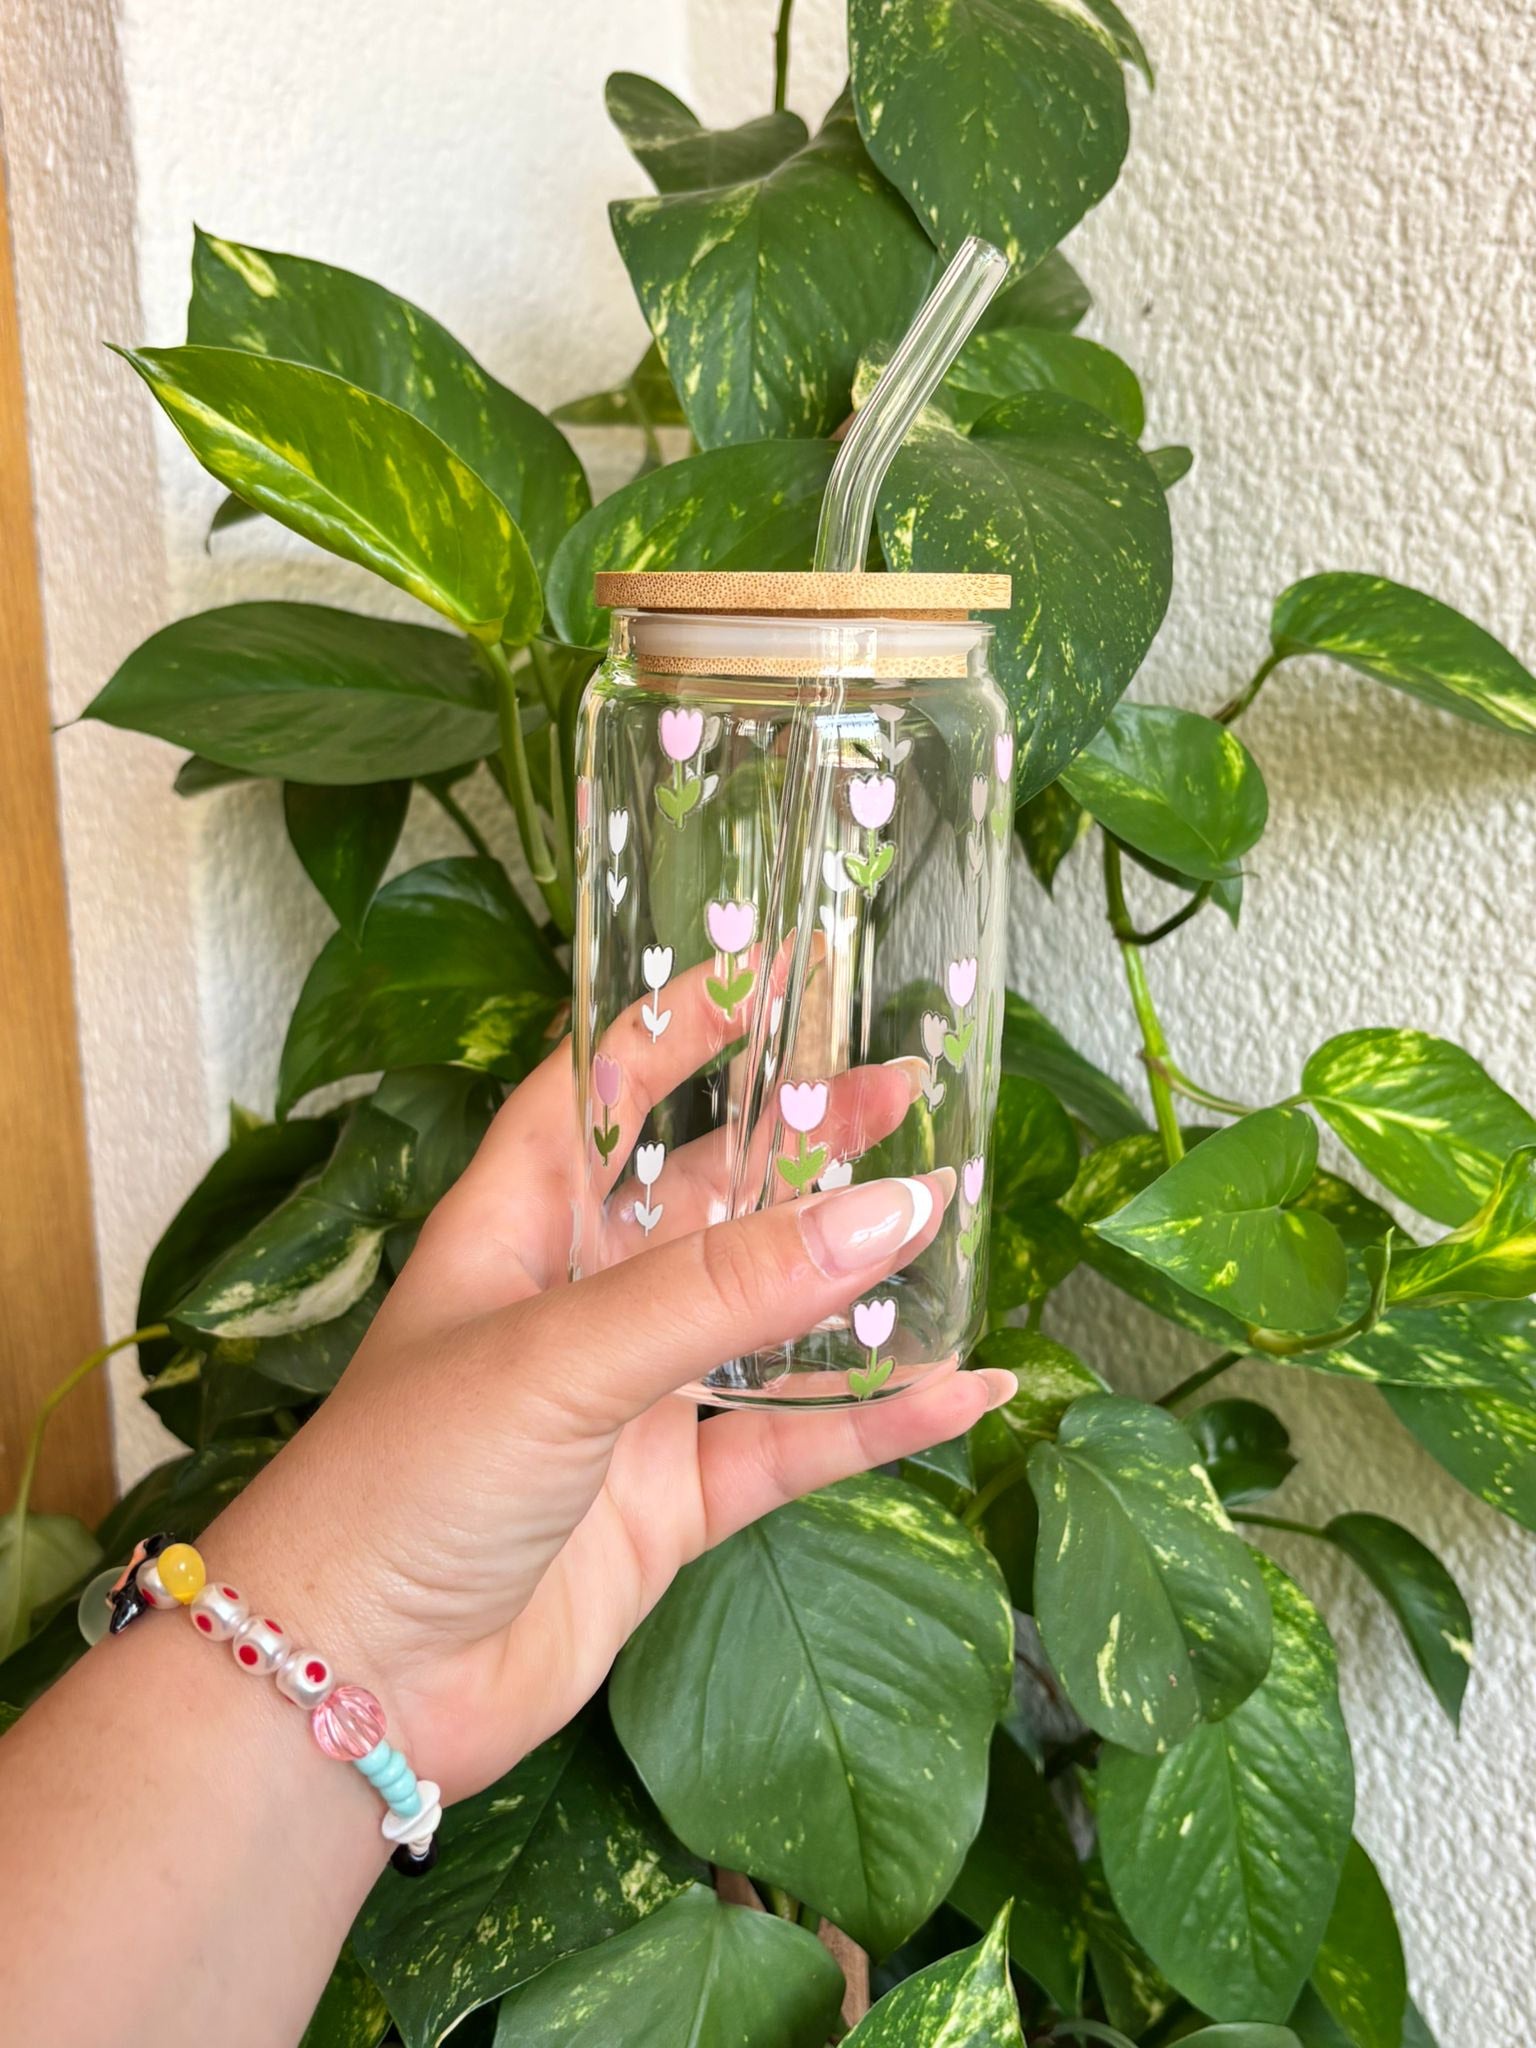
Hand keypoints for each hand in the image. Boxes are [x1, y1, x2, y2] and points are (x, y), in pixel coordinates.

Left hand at [209, 961, 1014, 1801]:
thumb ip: (724, 1288)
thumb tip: (892, 1210)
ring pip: (765, 1317)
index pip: (604, 1085)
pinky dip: (879, 1421)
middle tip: (907, 1091)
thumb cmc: (409, 1478)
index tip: (779, 966)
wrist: (354, 1684)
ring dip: (852, 1273)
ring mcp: (630, 1402)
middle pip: (707, 1191)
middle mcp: (579, 1298)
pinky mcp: (673, 1502)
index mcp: (518, 1223)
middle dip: (800, 1139)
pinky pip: (795, 1445)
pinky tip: (964, 1389)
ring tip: (951, 1215)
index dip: (680, 1020)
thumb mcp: (561, 1353)